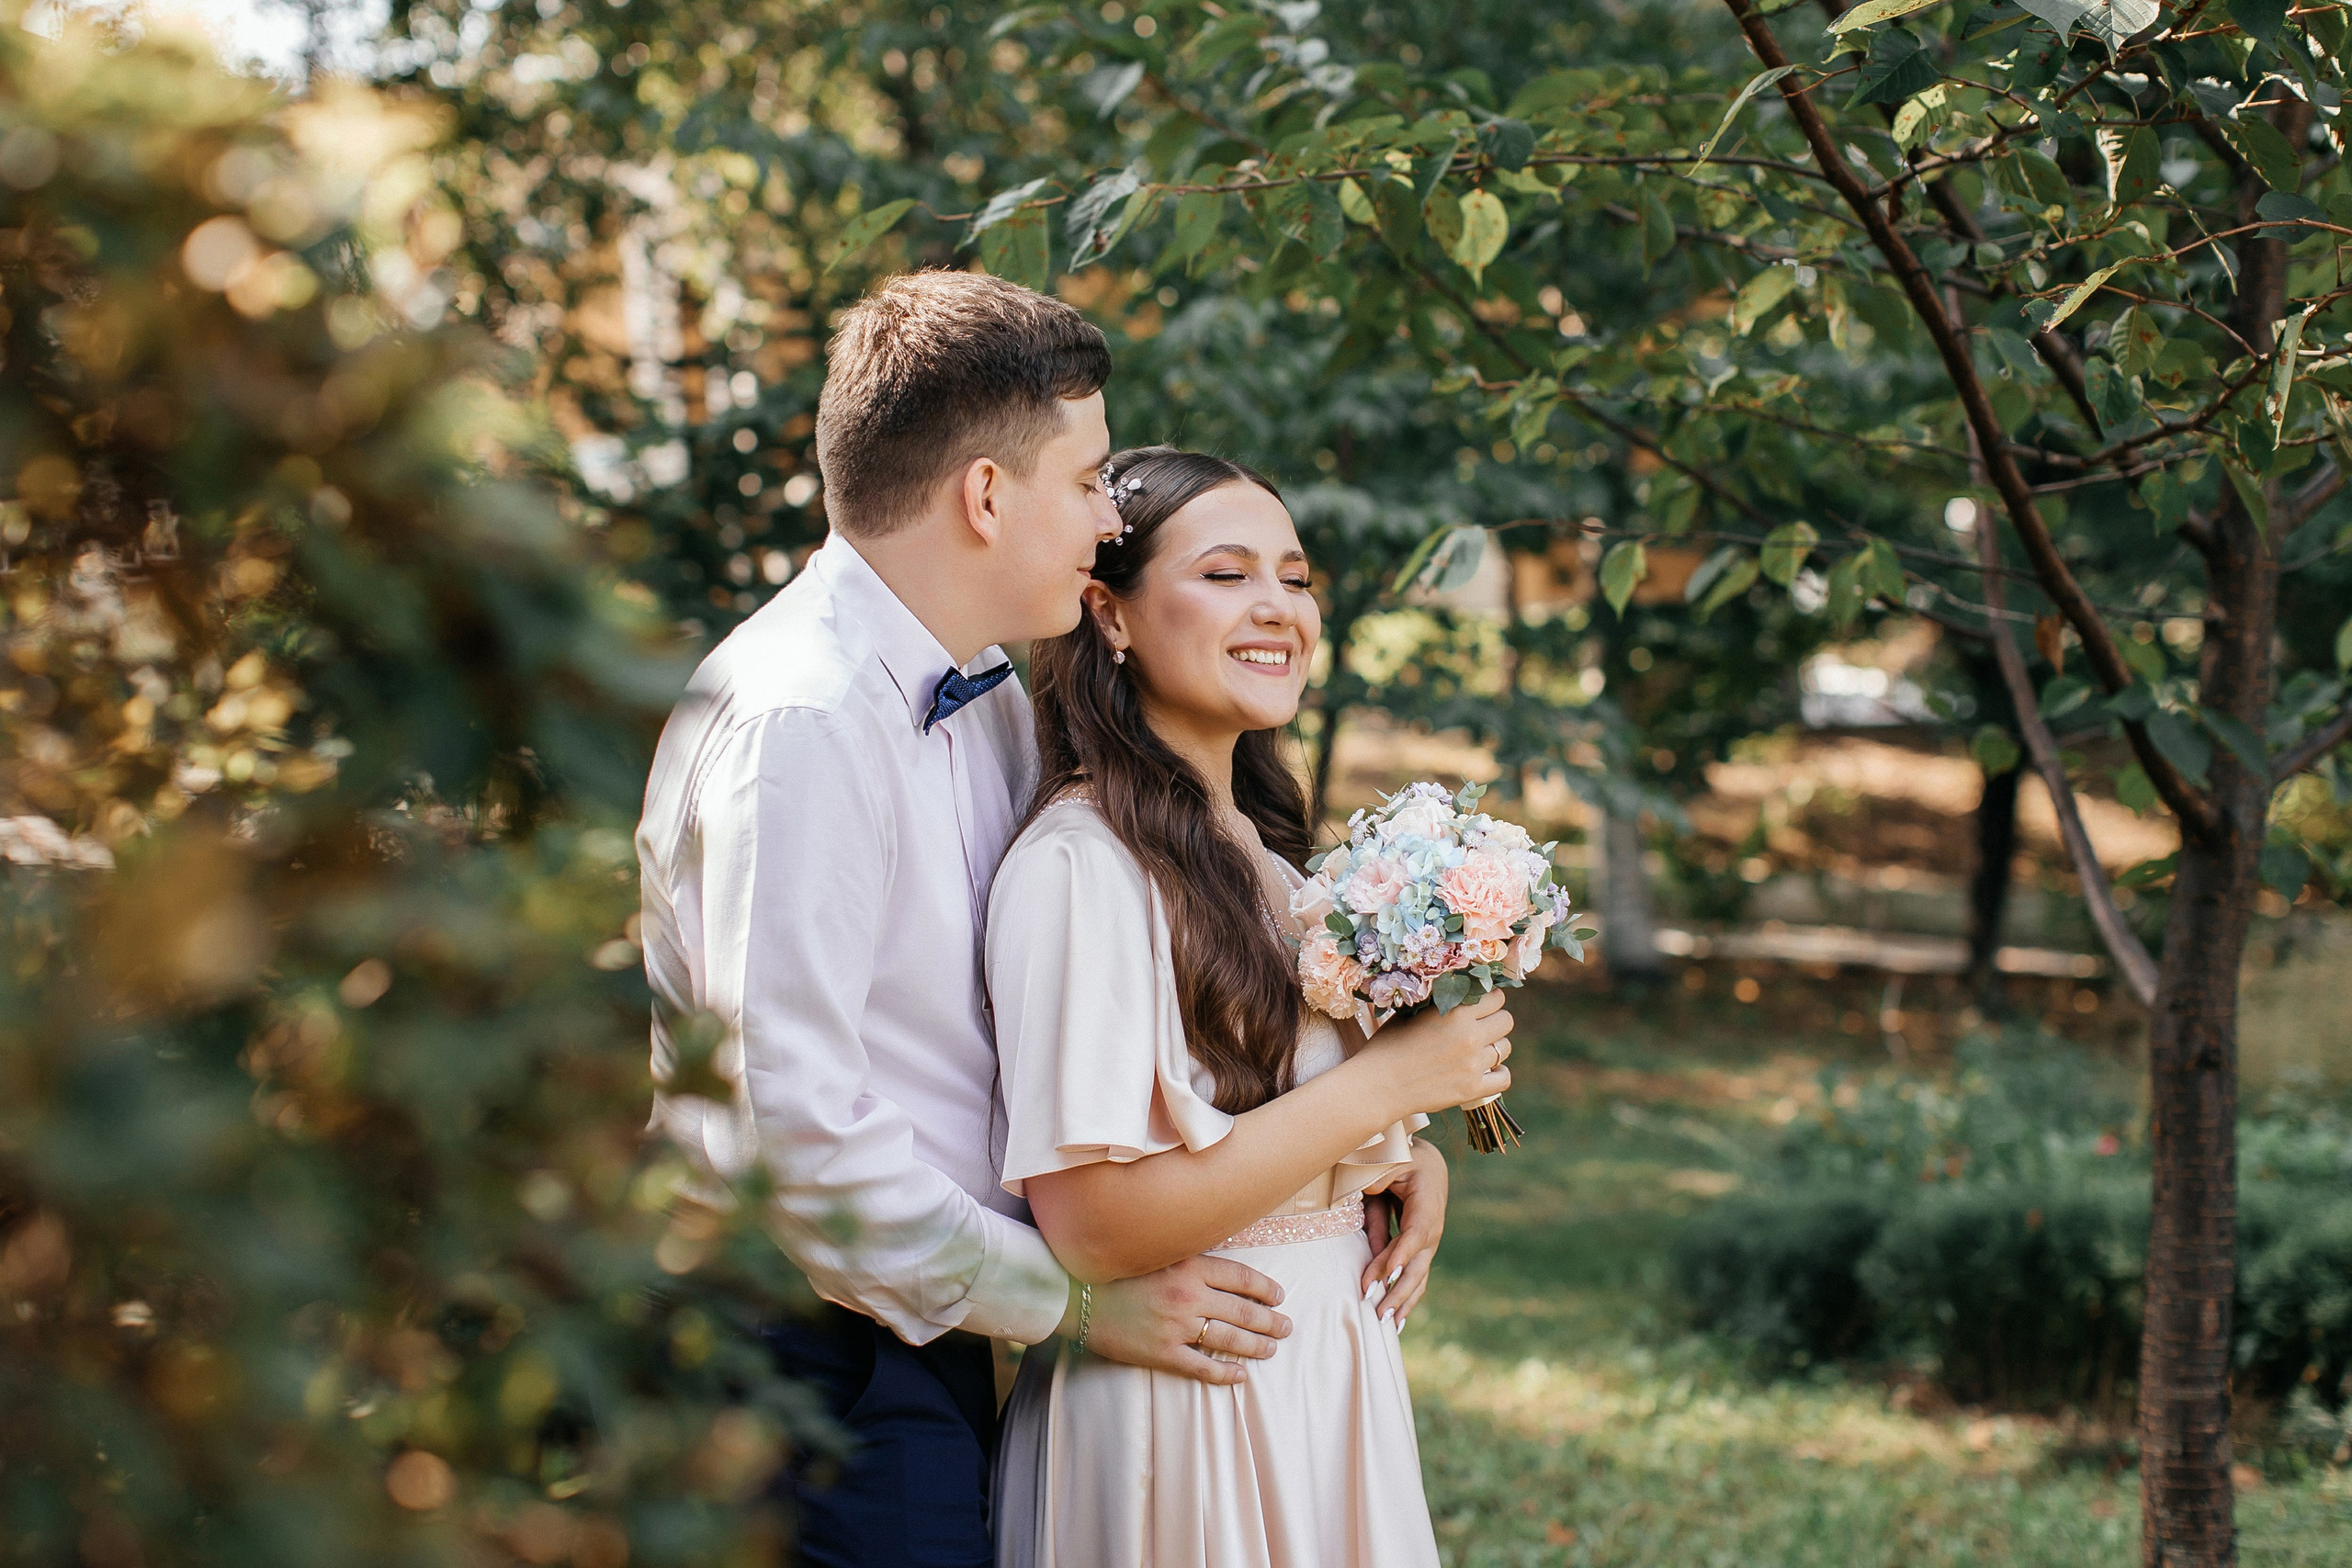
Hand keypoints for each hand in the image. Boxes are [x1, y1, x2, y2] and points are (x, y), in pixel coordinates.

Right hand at [1073, 1255, 1291, 1385]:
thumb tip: (1223, 1269)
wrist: (1078, 1294)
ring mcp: (1177, 1326)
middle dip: (1270, 1320)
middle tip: (1286, 1327)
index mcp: (1189, 1266)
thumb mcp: (1157, 1254)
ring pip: (1229, 1339)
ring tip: (1271, 1348)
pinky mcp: (1162, 1352)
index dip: (1264, 1288)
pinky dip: (1225, 1373)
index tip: (1278, 1295)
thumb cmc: (1117, 1271)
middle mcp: (1188, 1295)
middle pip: (1242, 1310)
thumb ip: (1189, 1260)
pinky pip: (1202, 1367)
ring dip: (1256, 1345)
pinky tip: (1240, 1376)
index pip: (1240, 1277)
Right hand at [1356, 990, 1513, 1122]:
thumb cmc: (1388, 1045)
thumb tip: (1460, 992)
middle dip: (1495, 1020)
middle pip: (1506, 1020)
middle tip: (1480, 1027)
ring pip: (1505, 1047)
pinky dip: (1498, 1074)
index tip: (1480, 1006)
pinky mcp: (1472, 1089)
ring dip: (1494, 1046)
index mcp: (1455, 1011)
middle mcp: (1469, 1035)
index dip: (1488, 1000)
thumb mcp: (1411, 1013)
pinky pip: (1504, 1078)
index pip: (1495, 997)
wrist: (1377, 1084)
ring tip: (1477, 1050)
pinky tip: (1486, 1071)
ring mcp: (1473, 1063)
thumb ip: (1440, 1002)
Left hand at [1361, 1139, 1446, 1327]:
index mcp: (1427, 1198)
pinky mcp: (1422, 1249)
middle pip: (1419, 1261)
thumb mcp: (1389, 1162)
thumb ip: (1379, 1186)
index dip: (1404, 1252)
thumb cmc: (1401, 1156)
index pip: (1417, 1231)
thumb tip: (1372, 1223)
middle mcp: (1433, 1225)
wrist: (1425, 1161)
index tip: (1390, 1273)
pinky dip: (1407, 1298)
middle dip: (1399, 1288)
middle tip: (1379, 1309)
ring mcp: (1430, 1240)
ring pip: (1419, 1274)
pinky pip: (1416, 1276)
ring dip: (1403, 1300)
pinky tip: (1396, 1321)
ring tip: (1386, 1322)